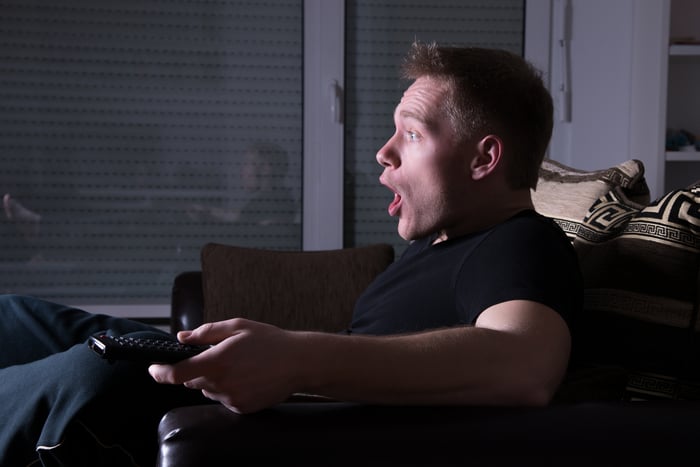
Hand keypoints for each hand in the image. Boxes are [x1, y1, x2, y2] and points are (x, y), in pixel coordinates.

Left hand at [148, 318, 303, 413]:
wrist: (299, 363)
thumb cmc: (269, 341)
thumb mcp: (237, 326)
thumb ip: (206, 332)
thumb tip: (183, 337)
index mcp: (216, 361)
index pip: (176, 374)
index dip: (160, 373)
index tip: (153, 369)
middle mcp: (221, 384)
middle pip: (193, 381)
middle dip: (197, 369)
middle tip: (218, 356)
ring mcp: (231, 398)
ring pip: (210, 390)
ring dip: (215, 379)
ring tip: (240, 365)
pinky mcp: (241, 408)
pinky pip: (225, 399)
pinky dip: (230, 389)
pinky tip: (248, 377)